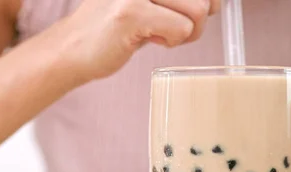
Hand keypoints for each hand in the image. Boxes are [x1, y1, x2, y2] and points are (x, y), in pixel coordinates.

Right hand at [54, 0, 218, 79]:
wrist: (73, 48)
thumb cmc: (116, 25)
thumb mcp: (150, 0)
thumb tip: (217, 2)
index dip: (208, 0)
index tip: (195, 10)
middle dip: (197, 17)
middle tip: (171, 26)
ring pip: (198, 10)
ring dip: (185, 31)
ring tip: (159, 33)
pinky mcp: (131, 12)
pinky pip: (182, 29)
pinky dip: (172, 41)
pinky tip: (149, 39)